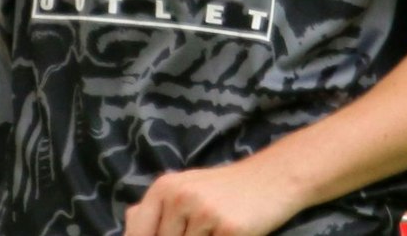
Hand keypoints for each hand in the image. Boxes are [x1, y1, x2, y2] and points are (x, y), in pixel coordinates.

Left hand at [122, 160, 303, 235]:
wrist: (276, 177)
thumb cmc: (228, 188)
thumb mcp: (187, 186)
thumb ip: (154, 208)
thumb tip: (130, 221)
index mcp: (164, 188)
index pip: (138, 234)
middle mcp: (180, 197)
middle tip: (203, 229)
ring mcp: (204, 212)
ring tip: (216, 229)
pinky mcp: (229, 228)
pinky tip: (231, 231)